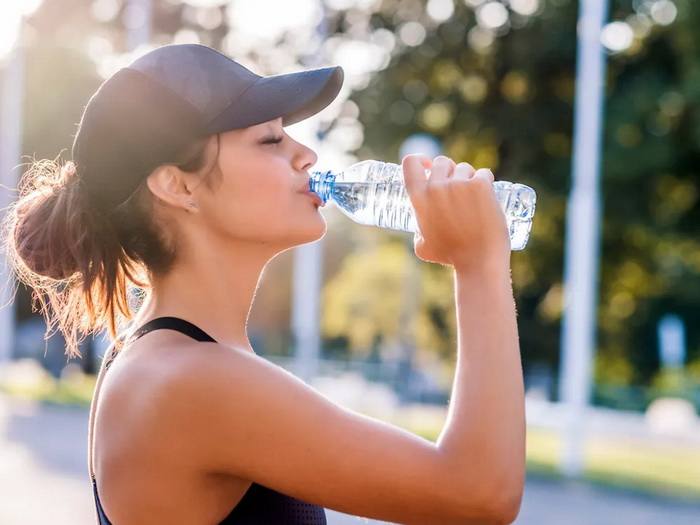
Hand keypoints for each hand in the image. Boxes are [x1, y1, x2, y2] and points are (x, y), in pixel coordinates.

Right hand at [402, 154, 510, 272]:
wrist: (478, 260)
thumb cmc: (451, 256)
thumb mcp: (423, 247)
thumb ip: (418, 234)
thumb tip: (420, 232)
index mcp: (419, 198)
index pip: (411, 162)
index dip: (420, 159)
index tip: (428, 165)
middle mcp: (436, 187)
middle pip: (441, 162)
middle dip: (449, 171)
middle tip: (458, 188)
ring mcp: (459, 184)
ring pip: (464, 168)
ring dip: (469, 178)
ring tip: (474, 199)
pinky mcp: (480, 185)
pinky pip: (484, 173)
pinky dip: (486, 182)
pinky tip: (488, 195)